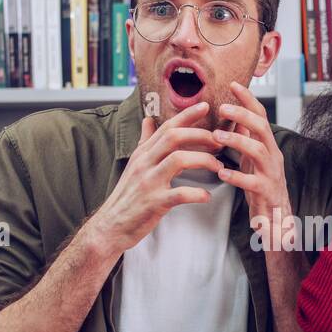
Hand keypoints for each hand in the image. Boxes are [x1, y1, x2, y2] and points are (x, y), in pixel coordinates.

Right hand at [89, 100, 223, 252]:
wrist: (111, 225)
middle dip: (201, 136)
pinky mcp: (154, 202)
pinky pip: (179, 194)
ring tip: (218, 167)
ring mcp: (149, 182)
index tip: (206, 106)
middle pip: (174, 137)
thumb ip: (145, 141)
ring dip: (204, 161)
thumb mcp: (134, 164)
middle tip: (219, 142)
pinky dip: (197, 193)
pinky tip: (207, 196)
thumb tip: (148, 119)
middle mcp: (145, 163)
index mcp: (143, 153)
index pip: (166, 127)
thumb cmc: (128, 195)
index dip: (187, 115)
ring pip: (178, 160)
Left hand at [213, 80, 290, 225]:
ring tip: (217, 137)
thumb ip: (245, 138)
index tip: (233, 84)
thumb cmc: (261, 185)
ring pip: (259, 151)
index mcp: (267, 145)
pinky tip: (222, 173)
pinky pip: (254, 182)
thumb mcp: (252, 158)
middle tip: (223, 107)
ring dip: (238, 141)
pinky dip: (238, 177)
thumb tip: (233, 115)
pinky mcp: (267, 192)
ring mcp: (272, 174)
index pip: (260, 116)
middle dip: (243, 115)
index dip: (248, 99)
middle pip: (263, 128)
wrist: (276, 217)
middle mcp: (272, 155)